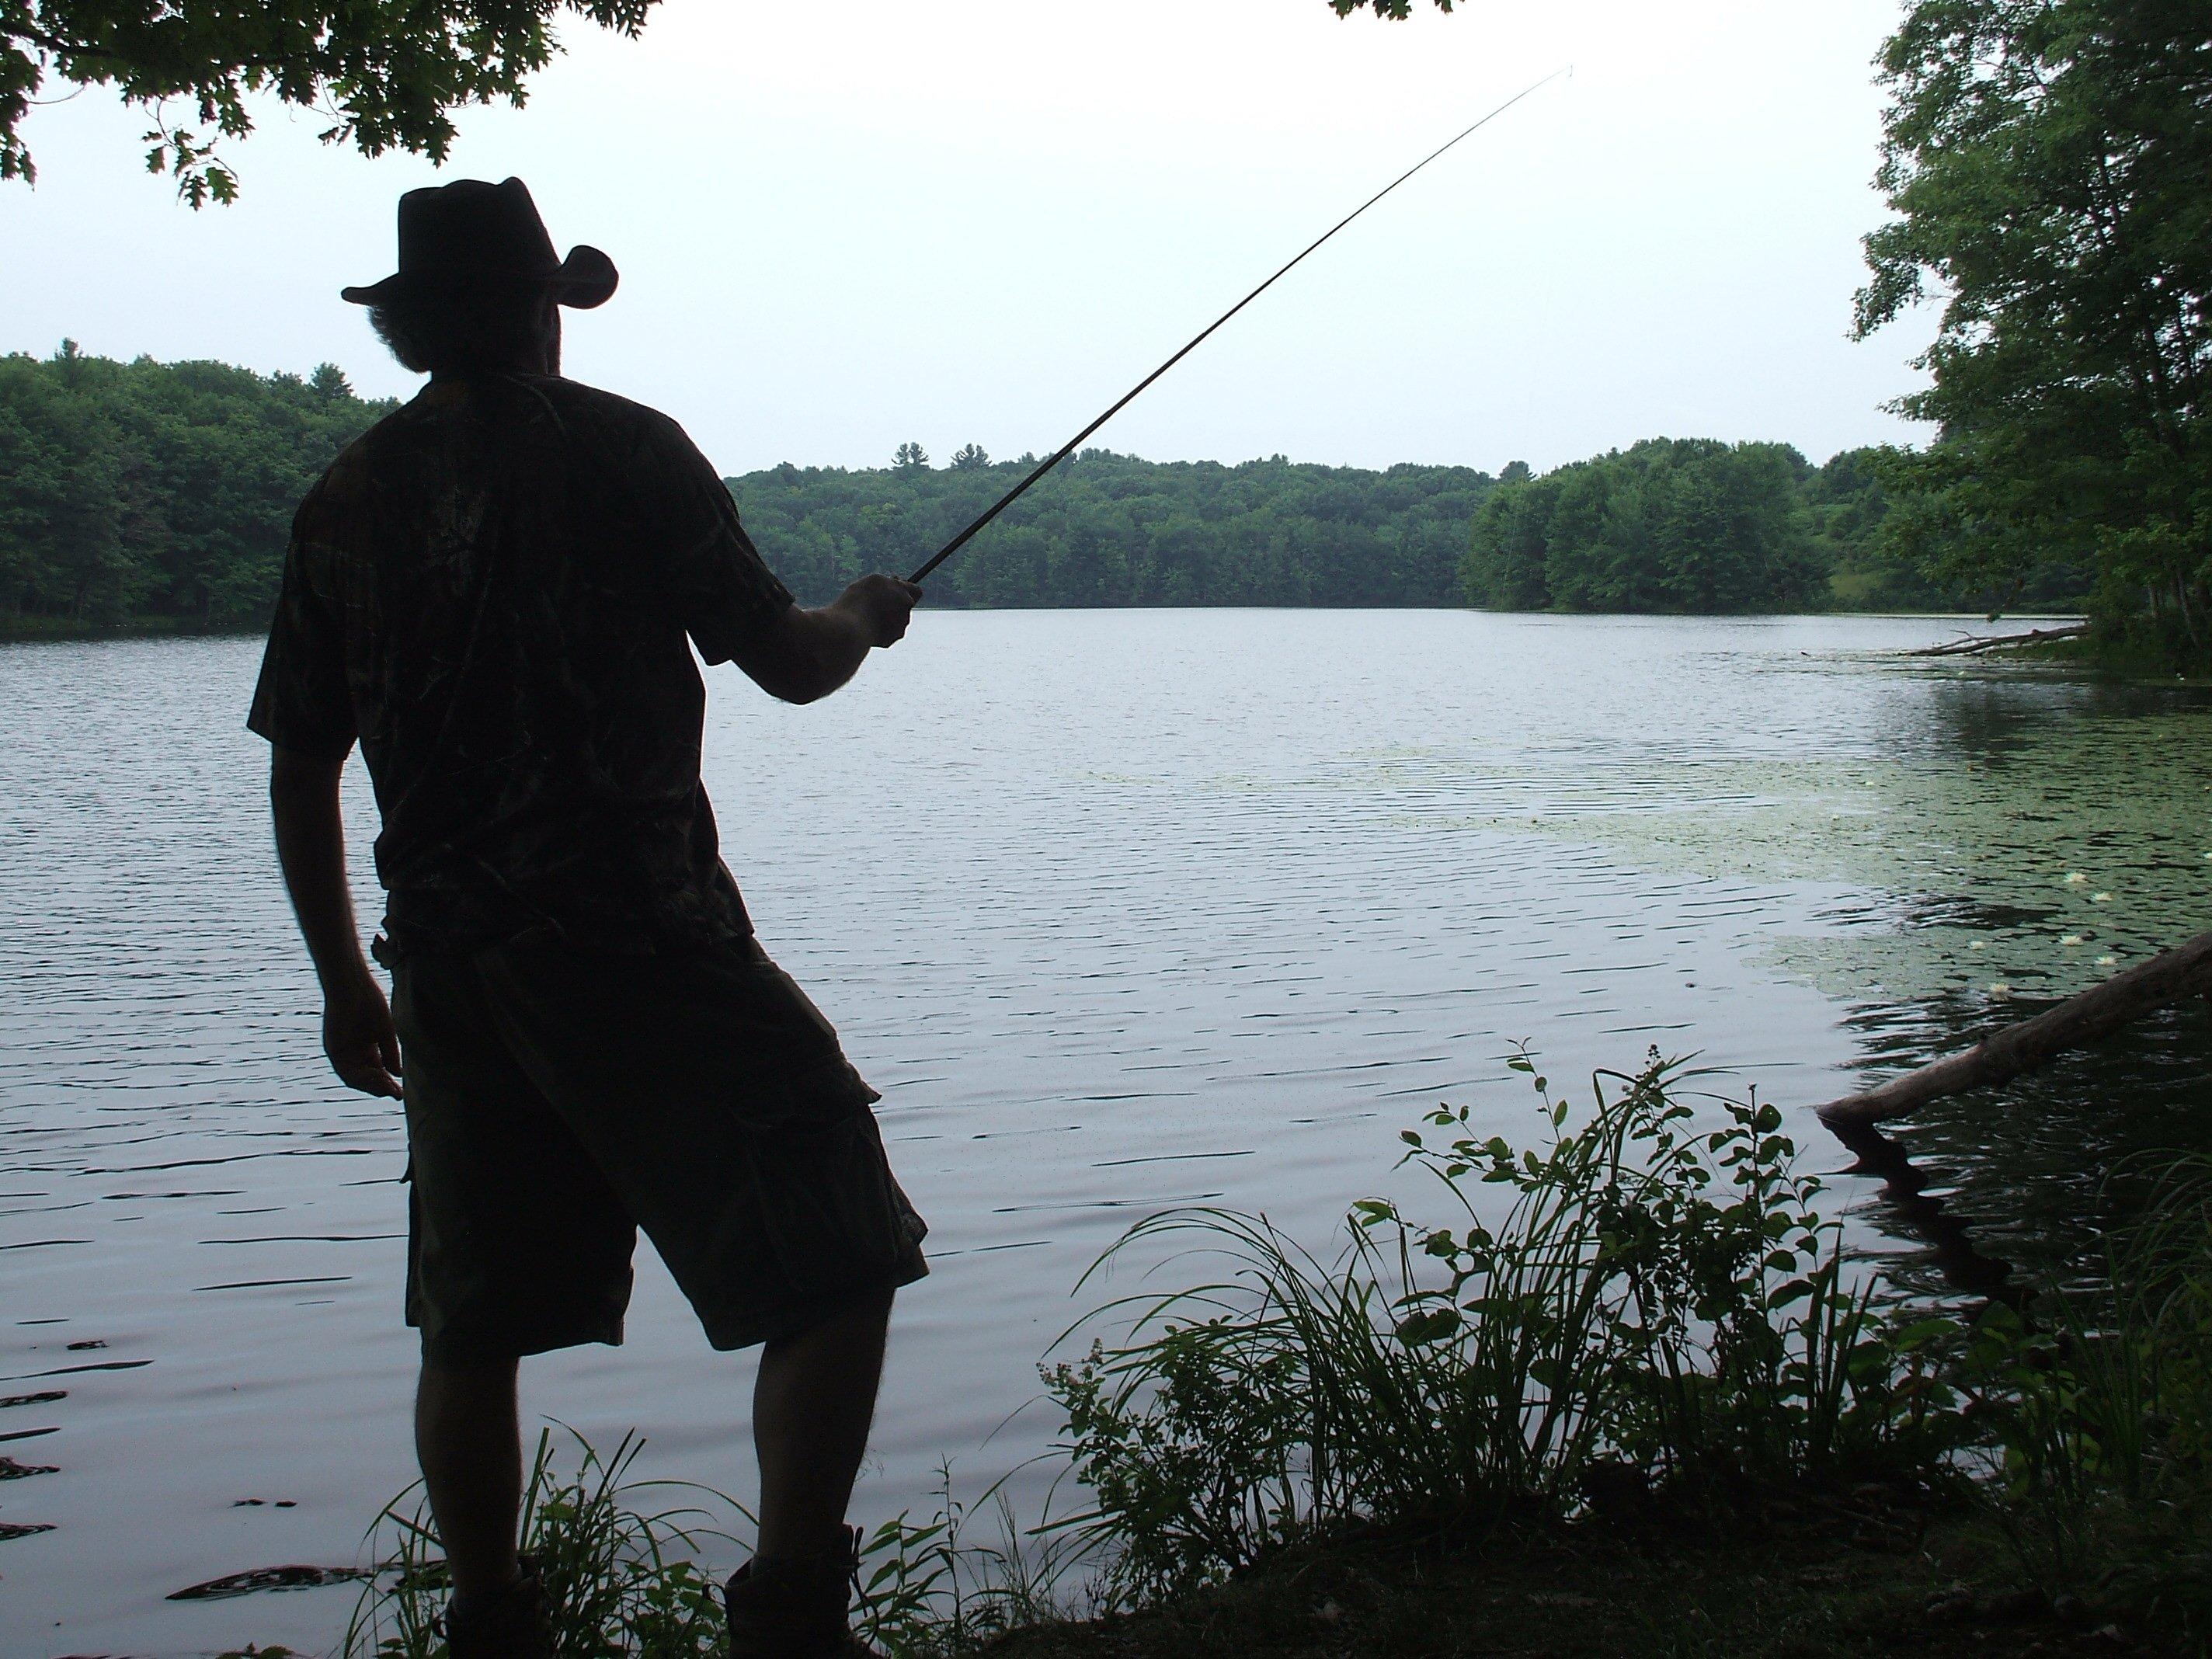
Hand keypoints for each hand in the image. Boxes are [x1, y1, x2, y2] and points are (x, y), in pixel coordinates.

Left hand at [324, 968, 402, 1098]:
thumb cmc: (370, 1002)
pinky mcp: (333, 1049)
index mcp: (365, 1047)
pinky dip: (360, 1078)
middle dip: (381, 1087)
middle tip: (397, 1095)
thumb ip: (390, 1054)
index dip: (387, 1082)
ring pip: (354, 1078)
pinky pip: (345, 1071)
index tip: (401, 1091)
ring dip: (371, 1086)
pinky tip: (376, 1079)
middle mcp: (351, 1052)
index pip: (375, 1071)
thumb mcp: (386, 1032)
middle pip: (365, 1078)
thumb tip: (397, 1074)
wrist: (352, 986)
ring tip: (388, 1090)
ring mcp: (341, 1052)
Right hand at [834, 574, 922, 647]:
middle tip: (877, 600)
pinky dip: (879, 629)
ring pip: (896, 621)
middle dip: (894, 603)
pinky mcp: (889, 641)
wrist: (850, 627)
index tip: (894, 587)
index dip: (905, 589)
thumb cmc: (860, 600)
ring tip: (867, 613)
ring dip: (886, 617)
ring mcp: (899, 629)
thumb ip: (889, 582)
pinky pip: (887, 633)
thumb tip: (895, 582)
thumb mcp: (874, 581)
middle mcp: (906, 613)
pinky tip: (866, 625)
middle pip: (905, 606)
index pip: (916, 592)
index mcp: (905, 596)